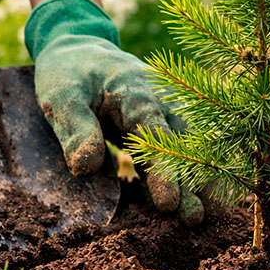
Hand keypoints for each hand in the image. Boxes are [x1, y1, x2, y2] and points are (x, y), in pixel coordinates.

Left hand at [24, 0, 203, 225]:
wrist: (80, 50)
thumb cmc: (70, 74)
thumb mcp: (62, 97)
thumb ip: (76, 130)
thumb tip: (87, 168)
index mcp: (136, 91)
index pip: (156, 134)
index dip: (164, 169)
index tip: (169, 202)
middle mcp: (161, 101)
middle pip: (184, 144)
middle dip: (192, 182)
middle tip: (196, 219)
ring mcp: (166, 112)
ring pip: (190, 148)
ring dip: (198, 180)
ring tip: (207, 216)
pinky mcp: (162, 126)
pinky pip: (180, 151)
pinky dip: (189, 174)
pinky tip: (195, 202)